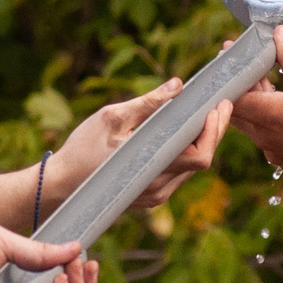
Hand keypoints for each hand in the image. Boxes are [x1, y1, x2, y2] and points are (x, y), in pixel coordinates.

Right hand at [44, 80, 233, 211]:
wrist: (61, 184)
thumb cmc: (82, 149)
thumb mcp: (112, 117)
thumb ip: (148, 103)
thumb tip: (178, 85)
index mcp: (152, 167)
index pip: (200, 154)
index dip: (216, 130)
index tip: (221, 104)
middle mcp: (159, 187)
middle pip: (201, 160)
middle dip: (213, 131)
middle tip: (219, 104)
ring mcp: (156, 195)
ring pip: (191, 167)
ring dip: (200, 141)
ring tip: (204, 113)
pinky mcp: (151, 196)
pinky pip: (178, 172)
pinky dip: (185, 152)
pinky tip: (183, 133)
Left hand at [227, 28, 282, 183]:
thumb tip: (278, 35)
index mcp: (271, 114)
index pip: (230, 94)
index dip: (227, 73)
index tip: (228, 54)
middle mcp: (265, 136)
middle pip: (236, 108)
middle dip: (237, 83)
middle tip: (243, 60)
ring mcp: (273, 149)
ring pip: (249, 121)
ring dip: (251, 99)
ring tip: (261, 75)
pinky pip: (263, 133)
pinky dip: (263, 115)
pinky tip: (277, 101)